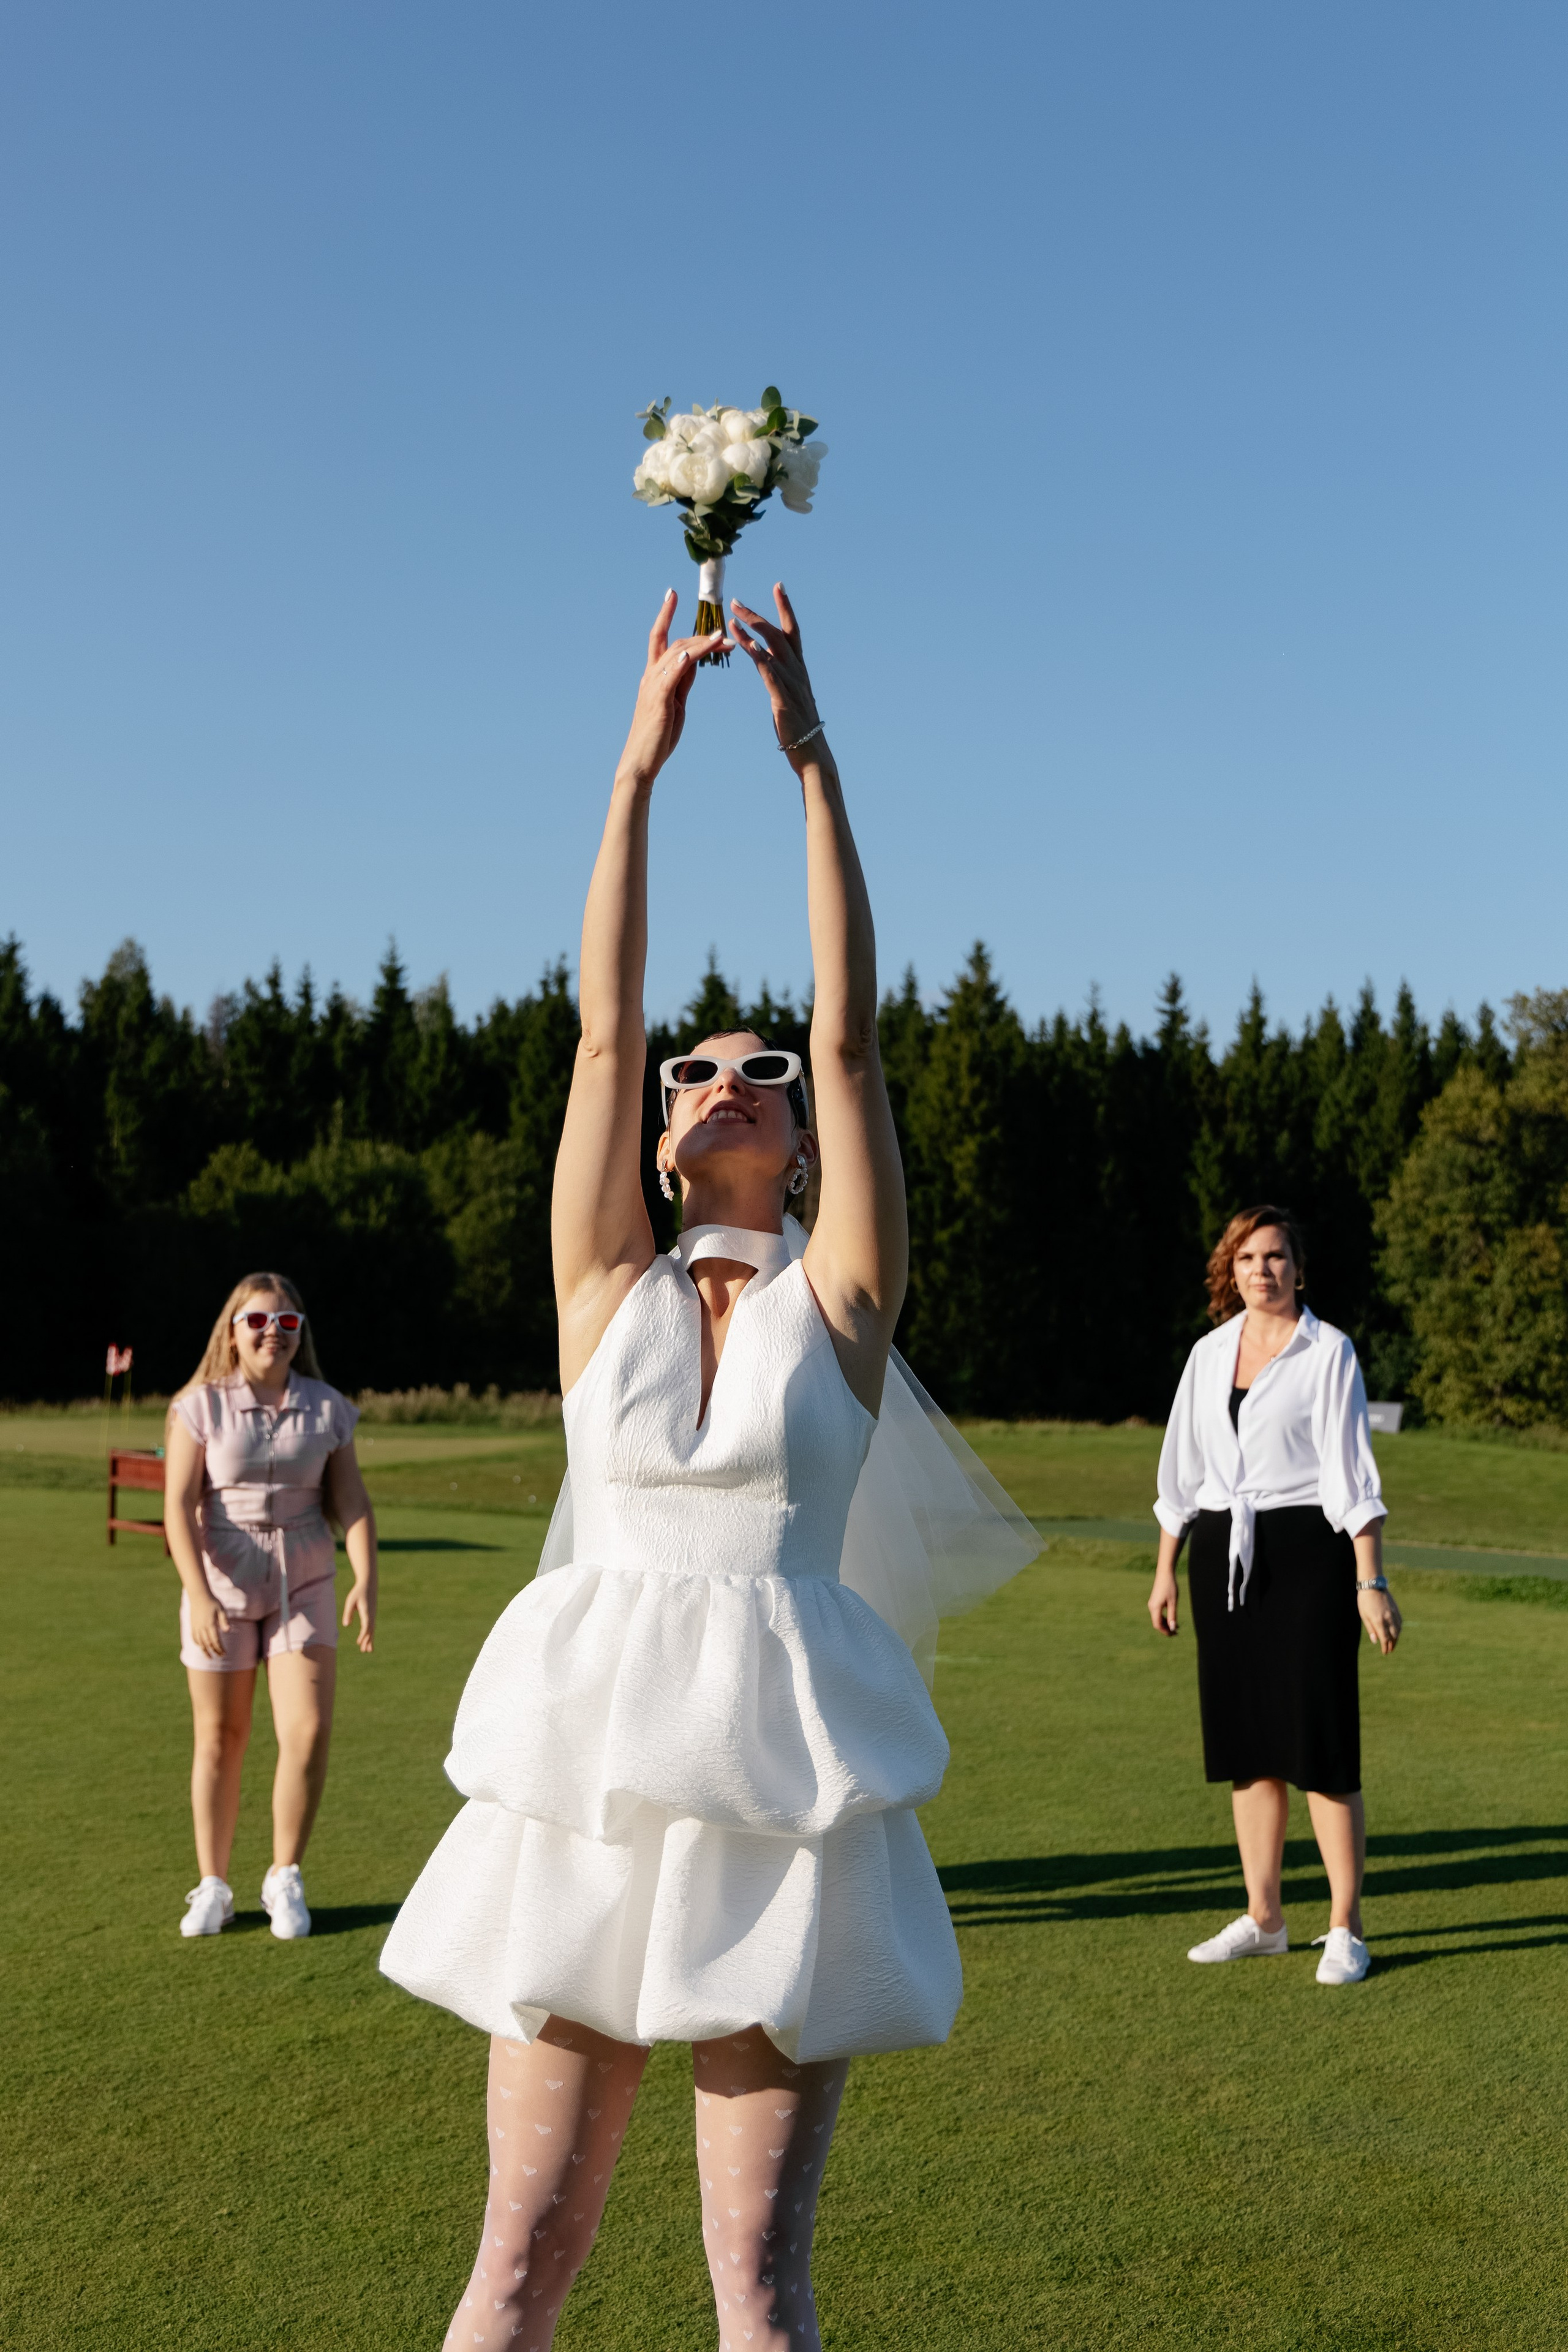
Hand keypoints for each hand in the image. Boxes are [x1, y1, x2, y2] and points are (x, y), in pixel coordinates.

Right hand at [186, 1589, 230, 1659]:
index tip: (224, 1653)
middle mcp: (202, 1628)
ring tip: (209, 1657)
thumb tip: (228, 1631)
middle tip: (220, 1656)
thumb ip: (224, 1621)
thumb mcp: (221, 1610)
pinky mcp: (192, 1625)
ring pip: (200, 1643)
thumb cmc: (212, 1602)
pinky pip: (194, 1638)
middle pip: (208, 1644)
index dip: (219, 1648)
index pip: (215, 1641)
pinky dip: (198, 1644)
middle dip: (214, 1651)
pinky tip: (201, 1647)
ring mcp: (196, 1627)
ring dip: (204, 1651)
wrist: (199, 1596)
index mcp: (210, 1624)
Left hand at [343, 1578, 375, 1653]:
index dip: (363, 1635)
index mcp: (367, 1612)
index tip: (359, 1643)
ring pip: (372, 1630)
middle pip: (370, 1630)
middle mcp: (372, 1615)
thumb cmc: (358, 1592)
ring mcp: (373, 1615)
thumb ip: (348, 1613)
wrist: (369, 1583)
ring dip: (370, 1640)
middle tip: (364, 1651)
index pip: (366, 1626)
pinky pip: (372, 1626)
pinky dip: (370, 1634)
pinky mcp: (372, 1614)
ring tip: (368, 1650)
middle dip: (367, 1641)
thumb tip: (346, 1625)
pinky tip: (369, 1640)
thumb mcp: (350, 1601)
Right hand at [616, 590, 725, 784]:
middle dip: (700, 635)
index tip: (672, 594)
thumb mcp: (676, 703)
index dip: (665, 615)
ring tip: (722, 638)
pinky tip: (693, 653)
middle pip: (675, 644)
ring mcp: (653, 687)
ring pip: (676, 656)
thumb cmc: (659, 735)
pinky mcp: (657, 701)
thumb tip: (693, 662)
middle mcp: (651, 676)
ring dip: (700, 645)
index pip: (659, 638)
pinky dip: (681, 662)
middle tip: (724, 632)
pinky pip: (669, 676)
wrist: (642, 761)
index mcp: (654, 676)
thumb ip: (682, 681)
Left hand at [730, 585, 822, 759]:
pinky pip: (770, 673)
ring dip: (751, 631)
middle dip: (757, 615)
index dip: (785, 607)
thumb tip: (769, 662)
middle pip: (778, 634)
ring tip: (732, 618)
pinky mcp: (783, 699)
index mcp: (798, 668)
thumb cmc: (797, 726)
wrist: (811, 751)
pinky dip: (759, 657)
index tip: (778, 585)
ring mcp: (791, 683)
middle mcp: (797, 670)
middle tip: (735, 602)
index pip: (791, 630)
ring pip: (772, 649)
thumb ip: (779, 676)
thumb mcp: (788, 694)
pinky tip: (747, 645)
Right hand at [1148, 1567, 1179, 1635]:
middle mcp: (1151, 1607)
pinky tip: (1172, 1618)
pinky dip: (1164, 1617)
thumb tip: (1173, 1628)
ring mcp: (1152, 1604)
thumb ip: (1172, 1616)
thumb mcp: (1173, 1603)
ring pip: (1157, 1618)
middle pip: (1157, 1622)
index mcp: (1155, 1608)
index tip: (1174, 1634)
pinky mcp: (1154, 1601)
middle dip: (1166, 1629)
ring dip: (1165, 1623)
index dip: (1165, 1631)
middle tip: (1176, 1633)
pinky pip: (1157, 1613)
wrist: (1165, 1573)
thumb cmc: (1170, 1587)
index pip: (1157, 1625)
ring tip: (1176, 1627)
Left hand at [1358, 1585, 1401, 1654]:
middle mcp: (1388, 1619)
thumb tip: (1375, 1641)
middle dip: (1392, 1645)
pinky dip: (1399, 1630)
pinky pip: (1400, 1623)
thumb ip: (1370, 1629)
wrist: (1373, 1586)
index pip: (1385, 1639)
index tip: (1385, 1652)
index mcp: (1379, 1621)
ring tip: (1393, 1643)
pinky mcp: (1396, 1610)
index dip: (1385, 1647)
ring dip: (1397, 1638)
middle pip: (1394, 1636)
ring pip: (1398, 1630)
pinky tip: (1396, 1632)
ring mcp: (1393, 1614)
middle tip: (1390, 1650)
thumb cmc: (1365, 1601)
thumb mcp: (1364, 1616)